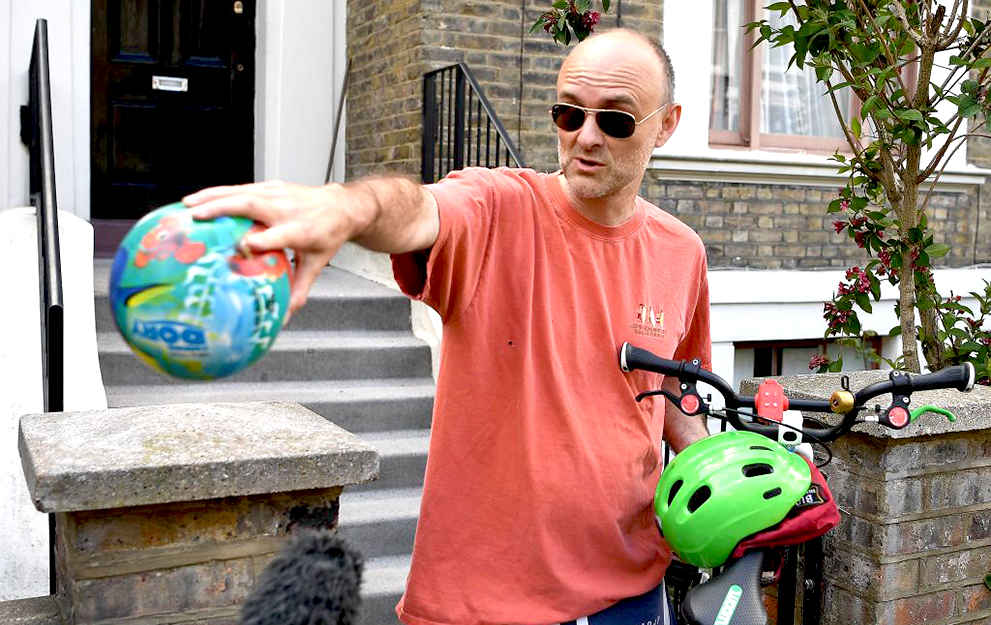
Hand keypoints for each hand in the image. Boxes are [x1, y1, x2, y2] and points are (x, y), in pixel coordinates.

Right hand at [184, 180, 357, 317]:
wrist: (340, 207)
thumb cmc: (326, 235)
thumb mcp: (316, 264)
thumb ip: (298, 290)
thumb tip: (283, 317)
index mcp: (301, 230)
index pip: (280, 235)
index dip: (263, 240)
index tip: (244, 247)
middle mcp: (287, 209)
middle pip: (253, 205)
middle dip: (223, 209)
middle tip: (198, 217)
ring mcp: (277, 194)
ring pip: (242, 192)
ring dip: (213, 197)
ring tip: (187, 205)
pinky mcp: (270, 186)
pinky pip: (241, 188)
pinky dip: (218, 192)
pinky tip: (199, 199)